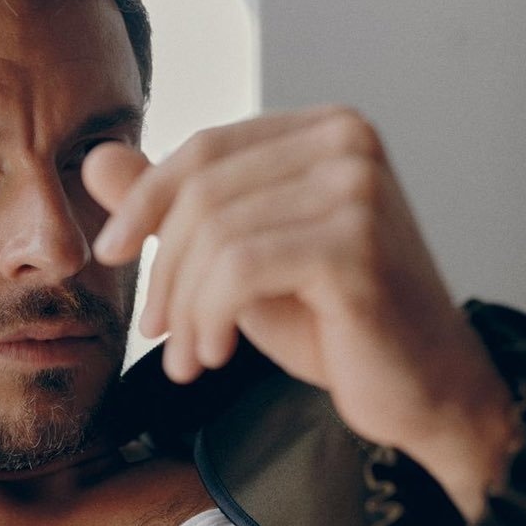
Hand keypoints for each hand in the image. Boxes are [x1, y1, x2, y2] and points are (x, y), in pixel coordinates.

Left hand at [83, 109, 518, 519]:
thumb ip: (179, 209)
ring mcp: (356, 189)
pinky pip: (238, 270)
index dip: (145, 202)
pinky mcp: (353, 245)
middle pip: (202, 190)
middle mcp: (348, 143)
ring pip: (214, 235)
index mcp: (326, 131)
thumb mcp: (245, 262)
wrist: (428, 394)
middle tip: (159, 333)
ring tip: (192, 359)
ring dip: (188, 308)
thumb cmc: (343, 330)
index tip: (113, 256)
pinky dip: (211, 318)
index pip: (205, 150)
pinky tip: (217, 356)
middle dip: (164, 269)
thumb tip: (98, 160)